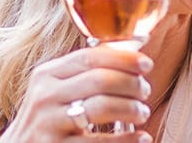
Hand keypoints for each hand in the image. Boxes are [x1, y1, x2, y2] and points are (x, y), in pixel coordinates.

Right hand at [0, 46, 154, 142]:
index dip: (123, 59)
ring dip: (132, 108)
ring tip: (142, 113)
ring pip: (102, 107)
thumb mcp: (55, 91)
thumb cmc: (47, 119)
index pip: (90, 57)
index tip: (146, 64)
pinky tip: (141, 137)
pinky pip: (99, 142)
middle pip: (100, 80)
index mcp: (46, 75)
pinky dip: (127, 139)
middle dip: (132, 84)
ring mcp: (48, 123)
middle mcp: (45, 96)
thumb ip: (82, 75)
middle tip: (145, 92)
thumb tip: (129, 59)